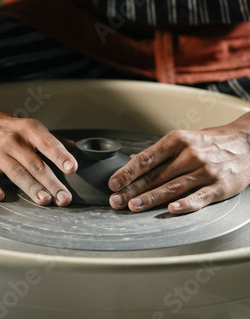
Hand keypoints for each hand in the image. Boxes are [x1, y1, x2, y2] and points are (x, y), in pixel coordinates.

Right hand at [0, 108, 77, 205]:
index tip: (72, 167)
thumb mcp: (29, 127)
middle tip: (64, 198)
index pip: (48, 143)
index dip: (61, 156)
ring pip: (17, 172)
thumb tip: (75, 148)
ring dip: (31, 188)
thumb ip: (52, 140)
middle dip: (51, 182)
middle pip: (36, 164)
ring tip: (45, 200)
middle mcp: (13, 141)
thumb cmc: (6, 127)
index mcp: (29, 130)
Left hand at [109, 113, 249, 213]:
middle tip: (115, 200)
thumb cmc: (211, 141)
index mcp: (178, 140)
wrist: (247, 142)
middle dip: (132, 189)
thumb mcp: (184, 139)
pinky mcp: (220, 186)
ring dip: (151, 198)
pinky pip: (200, 197)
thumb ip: (160, 152)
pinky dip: (185, 204)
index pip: (147, 157)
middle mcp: (190, 154)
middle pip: (156, 175)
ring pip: (173, 187)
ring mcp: (205, 171)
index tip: (113, 183)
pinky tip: (171, 210)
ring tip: (133, 207)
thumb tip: (133, 159)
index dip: (128, 171)